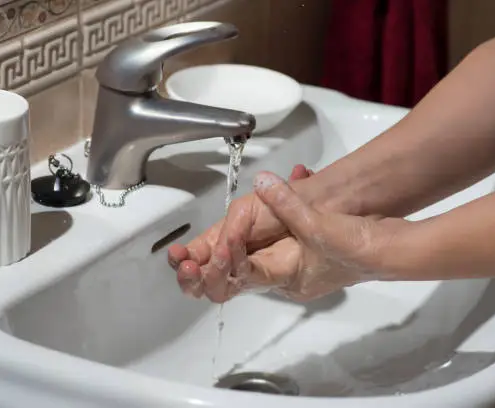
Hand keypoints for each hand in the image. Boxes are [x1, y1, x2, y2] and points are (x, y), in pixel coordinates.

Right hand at [168, 165, 311, 299]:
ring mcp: (250, 270)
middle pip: (203, 280)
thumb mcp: (247, 209)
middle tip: (186, 266)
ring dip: (208, 276)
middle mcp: (233, 259)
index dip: (182, 259)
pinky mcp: (271, 276)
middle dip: (190, 277)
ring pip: (221, 287)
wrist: (317, 207)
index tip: (177, 254)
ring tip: (200, 264)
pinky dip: (233, 265)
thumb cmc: (282, 204)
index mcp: (222, 240)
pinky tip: (227, 253)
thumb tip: (219, 244)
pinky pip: (247, 277)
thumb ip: (231, 226)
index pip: (195, 256)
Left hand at [172, 171, 411, 301]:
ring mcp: (288, 268)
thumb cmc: (358, 247)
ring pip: (242, 265)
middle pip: (233, 280)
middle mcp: (282, 279)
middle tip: (183, 257)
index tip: (216, 237)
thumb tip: (264, 182)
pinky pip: (258, 250)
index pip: (241, 275)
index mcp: (285, 278)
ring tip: (193, 249)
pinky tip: (232, 230)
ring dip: (221, 250)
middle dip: (207, 267)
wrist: (392, 251)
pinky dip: (243, 238)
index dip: (223, 258)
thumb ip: (287, 202)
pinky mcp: (295, 254)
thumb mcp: (319, 225)